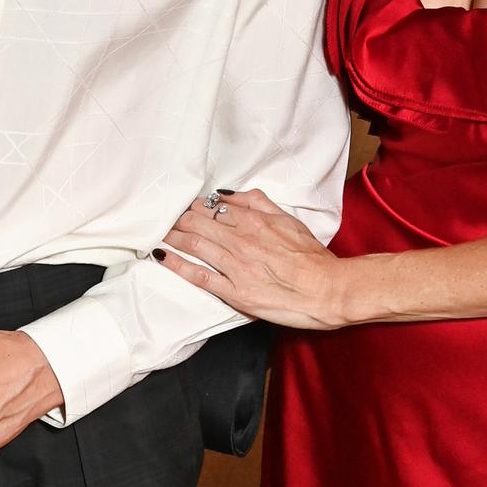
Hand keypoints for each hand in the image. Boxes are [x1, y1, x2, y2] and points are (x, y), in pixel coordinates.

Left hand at [156, 188, 348, 330]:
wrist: (327, 290)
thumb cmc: (312, 258)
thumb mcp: (289, 220)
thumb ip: (258, 203)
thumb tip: (227, 194)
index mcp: (255, 221)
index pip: (213, 208)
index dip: (193, 207)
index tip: (183, 208)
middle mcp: (242, 241)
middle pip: (198, 224)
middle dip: (177, 220)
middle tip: (164, 219)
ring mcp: (236, 267)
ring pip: (195, 245)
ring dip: (173, 237)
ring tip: (159, 233)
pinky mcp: (235, 292)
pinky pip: (200, 276)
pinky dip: (178, 265)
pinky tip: (162, 257)